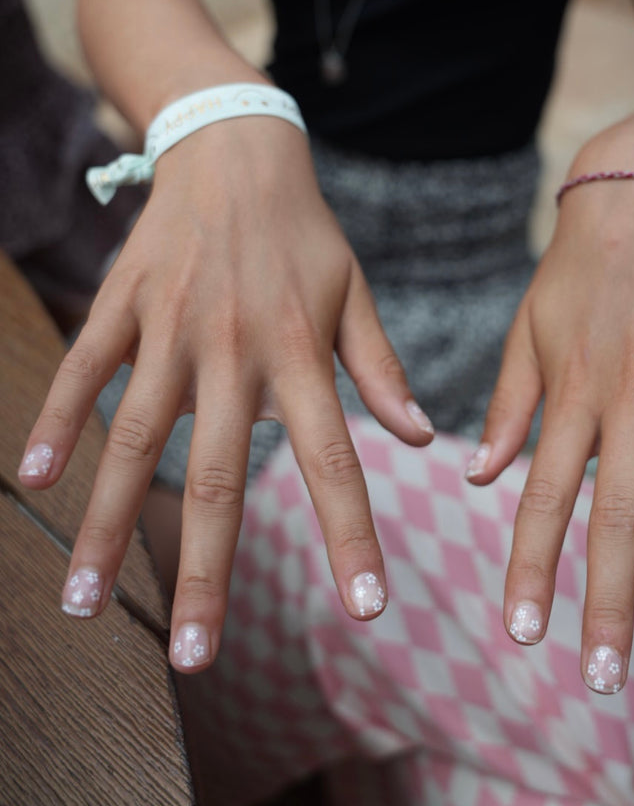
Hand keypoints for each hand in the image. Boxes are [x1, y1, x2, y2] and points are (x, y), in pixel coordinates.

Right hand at [18, 118, 433, 670]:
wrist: (238, 148)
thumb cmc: (305, 233)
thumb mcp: (356, 294)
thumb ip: (383, 369)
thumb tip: (423, 440)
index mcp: (301, 354)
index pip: (334, 461)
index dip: (350, 536)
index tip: (365, 611)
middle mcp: (235, 351)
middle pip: (218, 476)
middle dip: (208, 572)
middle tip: (194, 658)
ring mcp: (171, 328)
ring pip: (135, 437)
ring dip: (110, 523)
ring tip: (84, 602)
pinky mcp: (123, 302)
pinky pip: (86, 368)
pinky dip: (59, 423)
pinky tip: (36, 481)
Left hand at [468, 140, 633, 691]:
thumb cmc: (571, 274)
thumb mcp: (524, 333)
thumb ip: (507, 407)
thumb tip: (478, 480)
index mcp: (570, 390)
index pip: (542, 494)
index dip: (531, 564)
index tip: (522, 632)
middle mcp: (627, 391)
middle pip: (617, 510)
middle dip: (608, 596)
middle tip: (604, 675)